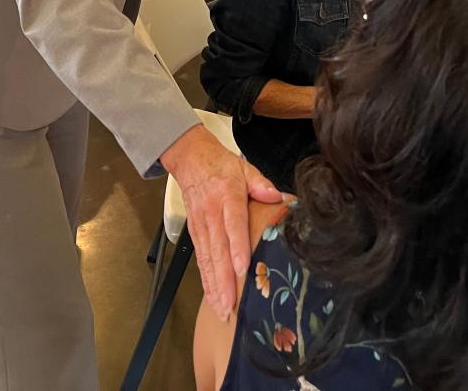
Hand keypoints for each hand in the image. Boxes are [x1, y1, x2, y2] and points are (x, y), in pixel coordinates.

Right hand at [160, 125, 279, 318]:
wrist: (190, 159)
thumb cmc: (221, 167)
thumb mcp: (244, 168)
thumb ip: (261, 184)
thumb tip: (277, 197)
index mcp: (227, 197)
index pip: (233, 225)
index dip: (237, 248)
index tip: (242, 268)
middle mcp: (212, 214)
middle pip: (217, 250)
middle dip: (223, 279)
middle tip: (230, 304)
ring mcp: (201, 225)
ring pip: (207, 259)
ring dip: (214, 285)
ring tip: (222, 308)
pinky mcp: (194, 232)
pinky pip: (200, 259)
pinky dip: (205, 279)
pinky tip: (212, 296)